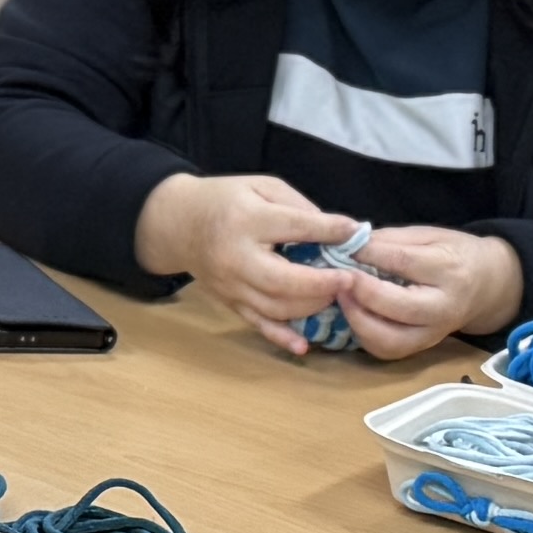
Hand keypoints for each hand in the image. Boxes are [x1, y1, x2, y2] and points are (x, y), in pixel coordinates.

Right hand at [130, 167, 380, 355]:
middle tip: (351, 279)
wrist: (177, 223)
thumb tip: (338, 232)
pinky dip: (281, 337)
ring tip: (335, 295)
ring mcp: (231, 285)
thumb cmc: (226, 200)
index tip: (355, 232)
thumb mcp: (262, 187)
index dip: (329, 231)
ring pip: (275, 307)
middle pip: (284, 280)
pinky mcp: (229, 302)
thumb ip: (298, 207)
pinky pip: (257, 324)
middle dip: (323, 283)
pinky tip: (303, 345)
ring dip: (311, 306)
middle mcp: (236, 257)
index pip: (294, 227)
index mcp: (245, 220)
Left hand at [322, 221, 520, 359]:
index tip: (342, 245)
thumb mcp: (429, 235)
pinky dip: (364, 335)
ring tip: (341, 298)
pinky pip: (387, 350)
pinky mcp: (422, 348)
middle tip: (338, 277)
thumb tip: (348, 244)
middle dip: (362, 293)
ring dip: (358, 321)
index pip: (404, 263)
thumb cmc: (454, 254)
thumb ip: (391, 241)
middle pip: (398, 307)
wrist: (488, 286)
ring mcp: (434, 333)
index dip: (368, 255)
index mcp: (449, 270)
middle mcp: (444, 307)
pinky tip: (354, 315)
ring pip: (390, 340)